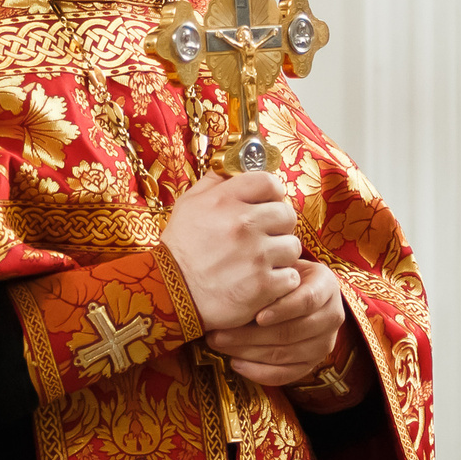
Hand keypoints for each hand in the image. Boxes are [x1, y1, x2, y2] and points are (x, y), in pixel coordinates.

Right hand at [162, 171, 299, 331]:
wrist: (168, 295)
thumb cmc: (180, 249)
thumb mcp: (188, 205)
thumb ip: (214, 182)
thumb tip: (235, 164)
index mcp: (225, 200)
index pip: (270, 182)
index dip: (272, 194)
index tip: (266, 205)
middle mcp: (244, 224)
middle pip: (287, 214)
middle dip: (279, 226)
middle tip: (265, 237)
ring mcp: (256, 256)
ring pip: (293, 247)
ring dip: (281, 255)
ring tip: (262, 262)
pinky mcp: (263, 285)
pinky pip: (291, 276)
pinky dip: (281, 281)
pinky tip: (263, 282)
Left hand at [204, 258, 346, 386]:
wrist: (297, 291)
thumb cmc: (281, 274)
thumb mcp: (281, 265)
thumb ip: (271, 271)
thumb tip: (244, 278)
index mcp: (327, 286)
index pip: (308, 300)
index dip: (282, 309)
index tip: (256, 316)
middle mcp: (333, 316)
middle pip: (292, 332)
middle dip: (251, 335)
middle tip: (219, 333)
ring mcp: (324, 344)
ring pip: (284, 355)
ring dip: (247, 352)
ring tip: (219, 344)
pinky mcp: (311, 364)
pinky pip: (284, 374)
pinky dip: (257, 372)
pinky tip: (235, 362)